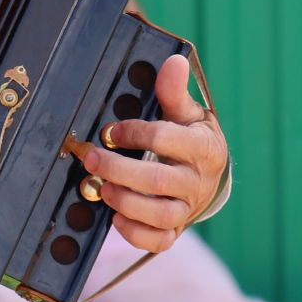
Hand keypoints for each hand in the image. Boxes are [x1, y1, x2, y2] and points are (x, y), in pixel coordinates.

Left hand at [84, 53, 228, 253]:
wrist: (211, 174)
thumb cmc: (192, 137)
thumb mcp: (189, 112)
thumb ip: (175, 91)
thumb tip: (174, 61)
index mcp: (202, 147)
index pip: (164, 138)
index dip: (133, 133)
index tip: (112, 130)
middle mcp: (197, 180)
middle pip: (156, 180)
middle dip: (118, 169)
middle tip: (90, 158)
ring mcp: (188, 208)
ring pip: (159, 214)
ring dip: (125, 201)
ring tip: (100, 188)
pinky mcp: (178, 228)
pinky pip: (160, 240)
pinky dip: (136, 233)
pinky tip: (116, 217)